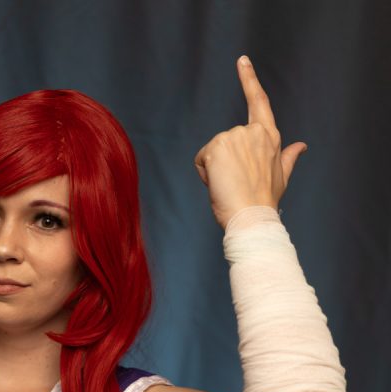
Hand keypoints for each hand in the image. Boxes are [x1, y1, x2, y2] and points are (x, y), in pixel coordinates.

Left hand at [194, 55, 307, 229]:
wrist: (252, 217)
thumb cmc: (264, 202)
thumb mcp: (281, 176)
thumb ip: (288, 157)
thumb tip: (302, 146)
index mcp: (269, 136)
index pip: (258, 102)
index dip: (249, 80)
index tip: (242, 61)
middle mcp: (252, 132)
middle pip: (226, 141)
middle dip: (225, 162)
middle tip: (237, 183)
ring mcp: (234, 137)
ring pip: (213, 151)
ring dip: (215, 169)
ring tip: (230, 185)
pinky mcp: (217, 146)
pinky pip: (202, 159)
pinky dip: (205, 173)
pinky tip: (218, 184)